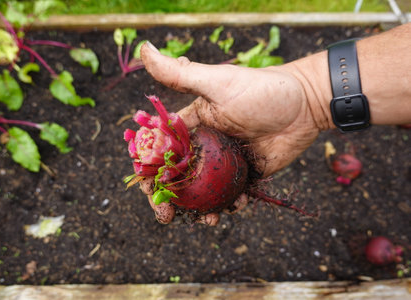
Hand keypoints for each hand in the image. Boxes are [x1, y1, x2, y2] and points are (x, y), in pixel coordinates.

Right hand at [139, 42, 328, 224]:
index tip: (146, 187)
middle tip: (167, 216)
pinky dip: (229, 205)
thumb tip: (143, 49)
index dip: (148, 170)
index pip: (161, 151)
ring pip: (202, 191)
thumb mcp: (217, 82)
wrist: (305, 104)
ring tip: (206, 220)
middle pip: (178, 177)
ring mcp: (224, 163)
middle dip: (167, 199)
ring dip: (198, 209)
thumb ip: (179, 75)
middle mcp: (204, 146)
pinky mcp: (246, 174)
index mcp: (192, 126)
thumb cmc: (261, 90)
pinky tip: (235, 207)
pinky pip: (232, 195)